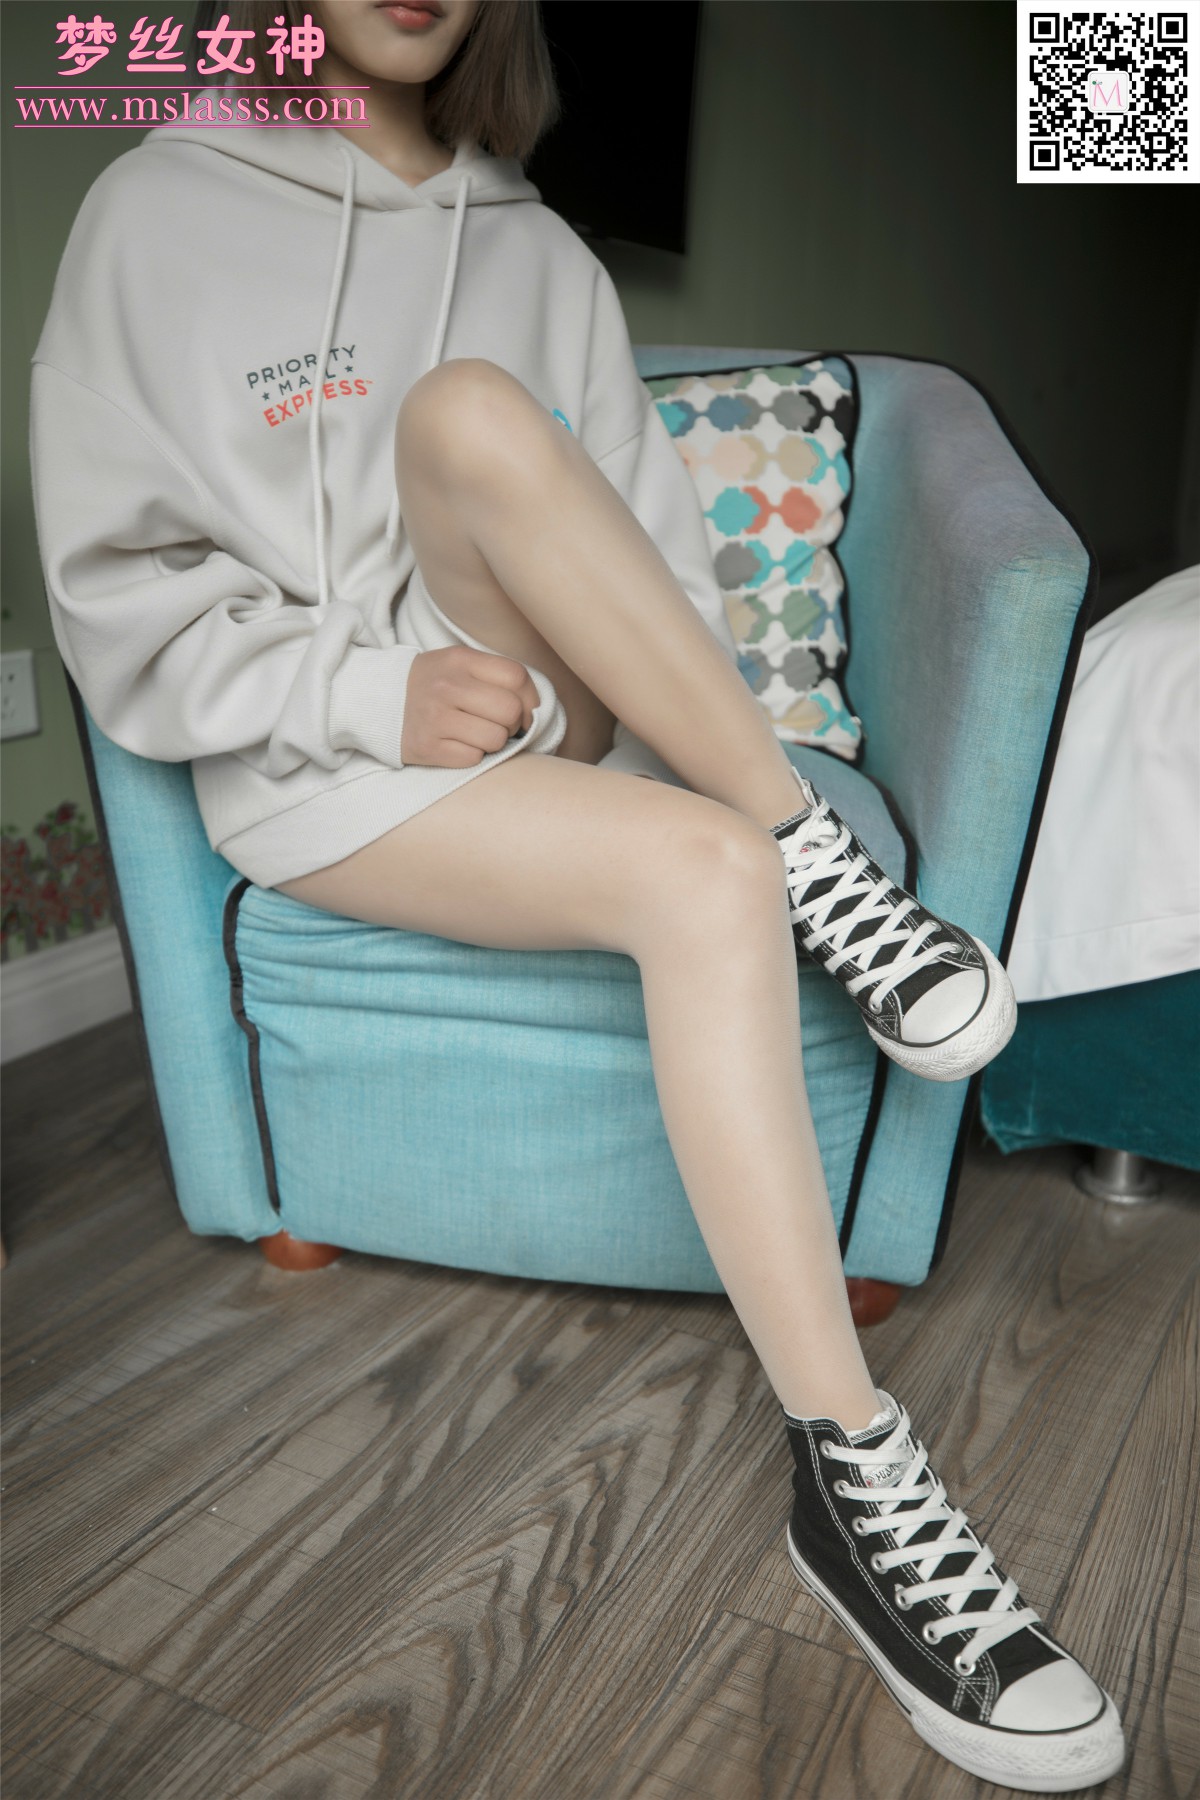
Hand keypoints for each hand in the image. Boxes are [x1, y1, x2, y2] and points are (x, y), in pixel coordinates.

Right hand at [401, 645, 540, 767]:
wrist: (377, 700)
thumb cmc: (430, 684)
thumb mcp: (458, 664)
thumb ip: (494, 676)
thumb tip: (535, 709)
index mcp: (460, 660)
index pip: (517, 676)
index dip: (530, 699)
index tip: (524, 711)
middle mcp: (448, 687)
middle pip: (510, 711)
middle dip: (513, 724)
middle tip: (498, 725)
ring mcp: (436, 718)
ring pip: (496, 739)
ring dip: (493, 742)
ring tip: (476, 734)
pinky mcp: (427, 747)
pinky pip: (473, 758)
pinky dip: (472, 755)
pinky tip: (457, 744)